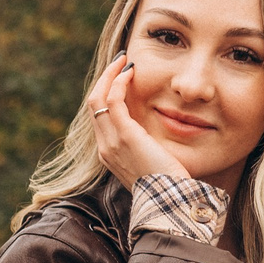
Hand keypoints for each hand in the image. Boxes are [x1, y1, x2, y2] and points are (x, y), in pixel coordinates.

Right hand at [87, 51, 188, 189]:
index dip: (106, 93)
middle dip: (105, 79)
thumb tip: (154, 137)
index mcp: (108, 154)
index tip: (121, 77)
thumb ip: (146, 148)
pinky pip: (112, 101)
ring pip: (97, 98)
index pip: (99, 116)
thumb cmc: (167, 185)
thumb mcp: (151, 165)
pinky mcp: (125, 135)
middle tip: (120, 62)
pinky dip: (119, 82)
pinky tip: (131, 72)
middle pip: (93, 104)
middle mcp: (104, 147)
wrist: (170, 201)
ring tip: (125, 60)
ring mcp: (111, 141)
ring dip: (110, 75)